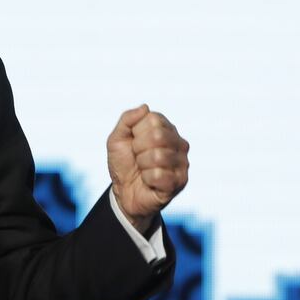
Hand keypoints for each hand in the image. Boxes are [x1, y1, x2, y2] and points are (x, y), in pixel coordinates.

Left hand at [107, 104, 189, 233]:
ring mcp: (182, 162)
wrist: (123, 191)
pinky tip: (149, 181)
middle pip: (157, 136)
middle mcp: (178, 143)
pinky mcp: (181, 181)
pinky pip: (159, 175)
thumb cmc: (124, 163)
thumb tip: (145, 107)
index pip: (153, 120)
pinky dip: (147, 179)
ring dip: (142, 165)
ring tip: (143, 170)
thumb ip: (127, 120)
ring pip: (158, 156)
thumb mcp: (117, 139)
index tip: (133, 143)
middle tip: (137, 158)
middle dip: (138, 149)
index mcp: (165, 128)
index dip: (136, 133)